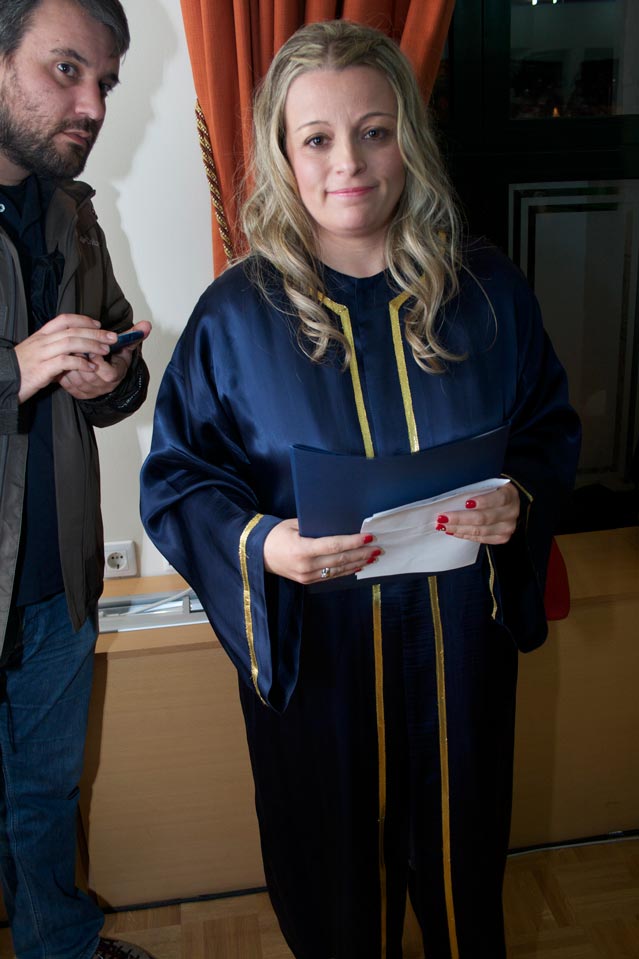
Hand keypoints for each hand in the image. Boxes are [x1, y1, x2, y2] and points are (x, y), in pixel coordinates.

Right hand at [15, 314, 117, 402]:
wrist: (3, 381)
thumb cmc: (21, 370)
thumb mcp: (36, 355)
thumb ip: (53, 351)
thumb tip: (74, 354)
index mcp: (41, 336)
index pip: (64, 320)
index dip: (83, 320)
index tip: (98, 324)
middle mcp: (42, 341)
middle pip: (72, 331)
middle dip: (95, 333)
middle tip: (112, 337)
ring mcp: (42, 354)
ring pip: (71, 343)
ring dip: (91, 346)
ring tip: (105, 351)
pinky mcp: (42, 369)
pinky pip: (65, 362)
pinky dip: (81, 364)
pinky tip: (92, 367)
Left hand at [59, 321, 150, 399]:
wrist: (107, 377)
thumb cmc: (115, 361)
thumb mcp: (125, 348)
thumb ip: (133, 336)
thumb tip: (146, 325)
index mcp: (114, 376)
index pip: (106, 373)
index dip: (97, 359)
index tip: (91, 347)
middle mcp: (101, 387)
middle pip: (87, 374)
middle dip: (79, 357)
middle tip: (74, 345)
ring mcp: (87, 391)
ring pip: (74, 377)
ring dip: (68, 362)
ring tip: (68, 350)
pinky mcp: (76, 392)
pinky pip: (65, 381)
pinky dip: (62, 369)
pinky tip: (63, 359)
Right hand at [263, 518, 382, 583]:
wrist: (257, 554)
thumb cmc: (275, 534)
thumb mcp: (293, 525)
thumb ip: (315, 527)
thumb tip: (339, 524)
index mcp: (302, 549)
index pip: (334, 545)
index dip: (353, 542)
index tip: (369, 537)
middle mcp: (306, 565)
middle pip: (341, 559)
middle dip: (362, 553)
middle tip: (378, 547)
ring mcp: (307, 575)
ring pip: (339, 569)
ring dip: (358, 562)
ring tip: (373, 556)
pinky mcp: (307, 581)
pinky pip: (331, 575)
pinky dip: (347, 570)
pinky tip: (358, 565)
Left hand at [434, 481, 519, 544]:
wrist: (506, 503)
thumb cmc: (492, 491)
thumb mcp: (488, 485)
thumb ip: (477, 489)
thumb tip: (453, 495)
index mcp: (510, 494)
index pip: (499, 499)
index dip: (483, 501)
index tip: (466, 503)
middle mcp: (512, 512)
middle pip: (485, 518)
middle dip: (460, 518)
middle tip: (443, 517)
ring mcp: (508, 527)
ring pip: (481, 531)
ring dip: (459, 529)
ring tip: (443, 526)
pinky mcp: (502, 538)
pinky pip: (481, 539)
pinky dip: (465, 535)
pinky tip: (454, 532)